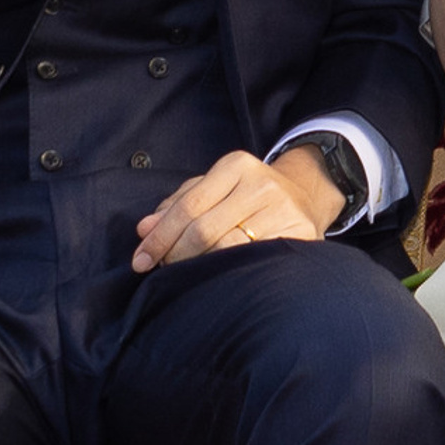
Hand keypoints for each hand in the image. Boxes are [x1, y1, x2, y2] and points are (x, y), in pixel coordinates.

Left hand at [132, 143, 339, 270]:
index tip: (141, 260)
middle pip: (204, 229)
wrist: (304, 197)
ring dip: (199, 266)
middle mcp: (261, 183)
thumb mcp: (213, 188)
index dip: (160, 236)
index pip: (188, 206)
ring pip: (227, 249)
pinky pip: (253, 261)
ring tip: (187, 275)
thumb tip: (144, 229)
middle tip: (162, 271)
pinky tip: (217, 278)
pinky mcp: (298, 233)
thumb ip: (177, 205)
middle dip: (175, 255)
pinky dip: (229, 273)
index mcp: (236, 165)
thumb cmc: (247, 196)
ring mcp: (282, 208)